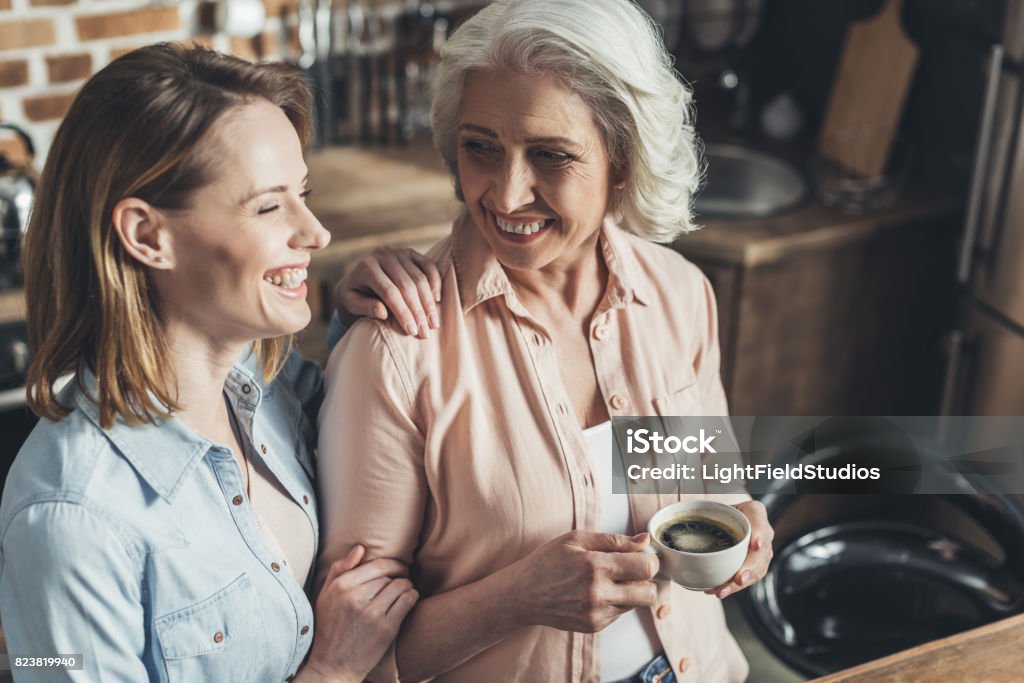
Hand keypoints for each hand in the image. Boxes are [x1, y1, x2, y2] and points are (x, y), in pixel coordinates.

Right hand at [300, 545, 418, 682]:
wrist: (333, 665)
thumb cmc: (329, 628)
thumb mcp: (325, 596)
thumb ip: (339, 569)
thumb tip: (360, 548)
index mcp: (341, 587)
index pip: (377, 565)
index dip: (393, 564)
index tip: (399, 567)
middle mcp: (355, 598)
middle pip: (389, 576)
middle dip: (399, 576)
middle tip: (403, 580)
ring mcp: (372, 613)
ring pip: (400, 586)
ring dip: (407, 585)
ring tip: (407, 589)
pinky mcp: (386, 628)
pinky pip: (407, 601)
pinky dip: (412, 596)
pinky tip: (410, 598)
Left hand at [334, 247, 441, 337]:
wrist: (357, 278)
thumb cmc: (354, 295)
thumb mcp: (351, 304)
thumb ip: (364, 307)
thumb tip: (383, 312)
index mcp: (367, 268)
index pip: (390, 292)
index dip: (403, 312)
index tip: (412, 331)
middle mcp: (383, 255)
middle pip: (407, 285)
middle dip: (418, 311)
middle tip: (425, 332)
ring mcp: (398, 252)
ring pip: (419, 278)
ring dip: (429, 302)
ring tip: (433, 323)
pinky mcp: (410, 252)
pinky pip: (428, 265)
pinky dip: (435, 282)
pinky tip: (437, 300)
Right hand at [509, 530, 658, 632]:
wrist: (522, 595)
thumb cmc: (547, 562)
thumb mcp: (576, 539)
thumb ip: (614, 540)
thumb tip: (644, 540)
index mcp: (595, 566)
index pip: (645, 568)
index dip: (651, 560)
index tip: (644, 556)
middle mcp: (598, 594)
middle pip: (649, 593)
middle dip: (647, 580)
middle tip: (633, 570)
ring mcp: (597, 614)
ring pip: (636, 604)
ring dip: (631, 591)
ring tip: (609, 580)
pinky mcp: (594, 627)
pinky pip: (620, 613)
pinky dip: (615, 602)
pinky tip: (596, 592)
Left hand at [705, 500, 773, 598]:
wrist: (726, 521)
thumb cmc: (719, 512)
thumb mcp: (713, 506)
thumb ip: (699, 511)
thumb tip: (669, 514)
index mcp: (754, 512)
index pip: (759, 520)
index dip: (759, 533)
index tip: (755, 545)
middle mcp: (762, 532)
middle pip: (761, 552)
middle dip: (749, 567)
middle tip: (738, 579)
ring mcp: (762, 551)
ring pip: (757, 569)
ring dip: (740, 584)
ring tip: (722, 591)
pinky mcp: (756, 565)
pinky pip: (750, 578)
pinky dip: (734, 587)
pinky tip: (719, 590)